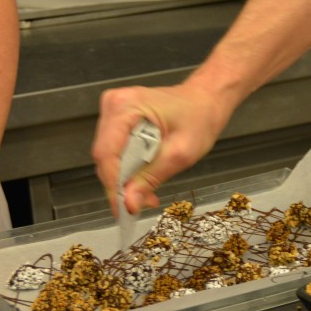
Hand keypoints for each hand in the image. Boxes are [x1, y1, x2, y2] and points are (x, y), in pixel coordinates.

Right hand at [92, 82, 230, 214]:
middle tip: (141, 204)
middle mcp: (114, 105)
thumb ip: (152, 177)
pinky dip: (128, 169)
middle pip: (105, 156)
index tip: (122, 209)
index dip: (113, 185)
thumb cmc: (199, 117)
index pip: (107, 153)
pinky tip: (144, 178)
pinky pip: (116, 151)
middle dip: (121, 185)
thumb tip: (129, 202)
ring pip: (109, 157)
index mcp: (127, 106)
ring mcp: (113, 112)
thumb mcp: (181, 153)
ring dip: (125, 179)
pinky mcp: (118, 121)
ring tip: (146, 194)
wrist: (205, 101)